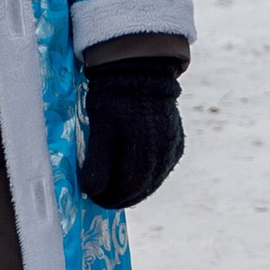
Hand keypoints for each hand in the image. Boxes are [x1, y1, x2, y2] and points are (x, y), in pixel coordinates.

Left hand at [76, 58, 185, 207]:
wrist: (139, 69)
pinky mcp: (177, 142)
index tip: (95, 200)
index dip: (111, 198)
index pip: (129, 187)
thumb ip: (98, 160)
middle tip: (102, 199)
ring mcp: (174, 147)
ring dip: (135, 189)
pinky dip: (147, 176)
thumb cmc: (115, 96)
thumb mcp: (101, 126)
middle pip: (143, 187)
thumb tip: (91, 191)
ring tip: (115, 189)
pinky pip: (163, 168)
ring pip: (154, 180)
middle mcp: (165, 150)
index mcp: (145, 148)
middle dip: (122, 196)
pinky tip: (133, 175)